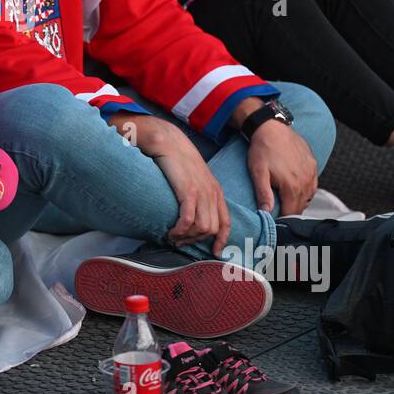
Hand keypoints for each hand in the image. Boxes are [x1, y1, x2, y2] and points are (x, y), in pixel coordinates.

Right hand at [115, 114, 229, 254]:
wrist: (168, 141)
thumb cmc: (177, 159)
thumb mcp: (194, 177)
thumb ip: (198, 193)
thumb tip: (191, 213)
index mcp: (216, 191)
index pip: (225, 222)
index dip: (222, 240)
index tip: (215, 252)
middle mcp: (212, 193)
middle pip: (212, 229)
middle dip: (196, 240)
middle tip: (179, 241)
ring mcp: (202, 192)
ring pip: (203, 228)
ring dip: (187, 237)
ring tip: (173, 236)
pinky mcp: (188, 191)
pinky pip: (189, 220)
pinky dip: (180, 230)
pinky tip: (171, 231)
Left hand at [246, 119, 317, 215]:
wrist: (271, 128)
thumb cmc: (262, 149)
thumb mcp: (258, 173)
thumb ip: (263, 194)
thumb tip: (266, 213)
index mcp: (292, 186)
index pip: (292, 213)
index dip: (284, 219)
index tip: (276, 221)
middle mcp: (305, 181)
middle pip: (301, 206)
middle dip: (291, 212)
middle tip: (280, 212)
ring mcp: (311, 172)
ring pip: (309, 196)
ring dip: (299, 201)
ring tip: (287, 201)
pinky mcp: (313, 164)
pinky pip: (313, 184)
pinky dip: (306, 190)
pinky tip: (296, 188)